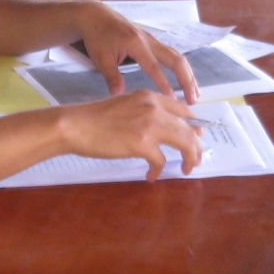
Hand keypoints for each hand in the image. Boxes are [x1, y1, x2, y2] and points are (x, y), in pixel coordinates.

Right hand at [59, 92, 204, 180]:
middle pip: (190, 128)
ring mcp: (150, 125)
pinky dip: (158, 170)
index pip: (184, 109)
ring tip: (186, 169)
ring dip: (189, 158)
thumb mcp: (125, 105)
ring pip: (185, 143)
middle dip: (197, 146)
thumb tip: (161, 129)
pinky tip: (151, 176)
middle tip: (196, 159)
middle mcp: (155, 108)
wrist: (76, 125)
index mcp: (151, 97)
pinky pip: (161, 160)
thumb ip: (145, 112)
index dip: (194, 125)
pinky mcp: (142, 143)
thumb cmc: (95, 117)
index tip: (197, 137)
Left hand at [74, 2, 200, 102]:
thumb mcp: (100, 58)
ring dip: (188, 75)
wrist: (97, 16)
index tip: (172, 99)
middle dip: (187, 79)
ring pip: (178, 56)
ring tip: (195, 93)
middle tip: (193, 99)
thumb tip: (120, 95)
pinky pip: (173, 54)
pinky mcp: (153, 41)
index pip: (154, 67)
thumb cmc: (97, 37)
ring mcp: (153, 39)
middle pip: (176, 59)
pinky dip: (182, 68)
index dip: (164, 84)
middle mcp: (149, 40)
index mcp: (136, 44)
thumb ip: (112, 77)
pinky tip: (185, 80)